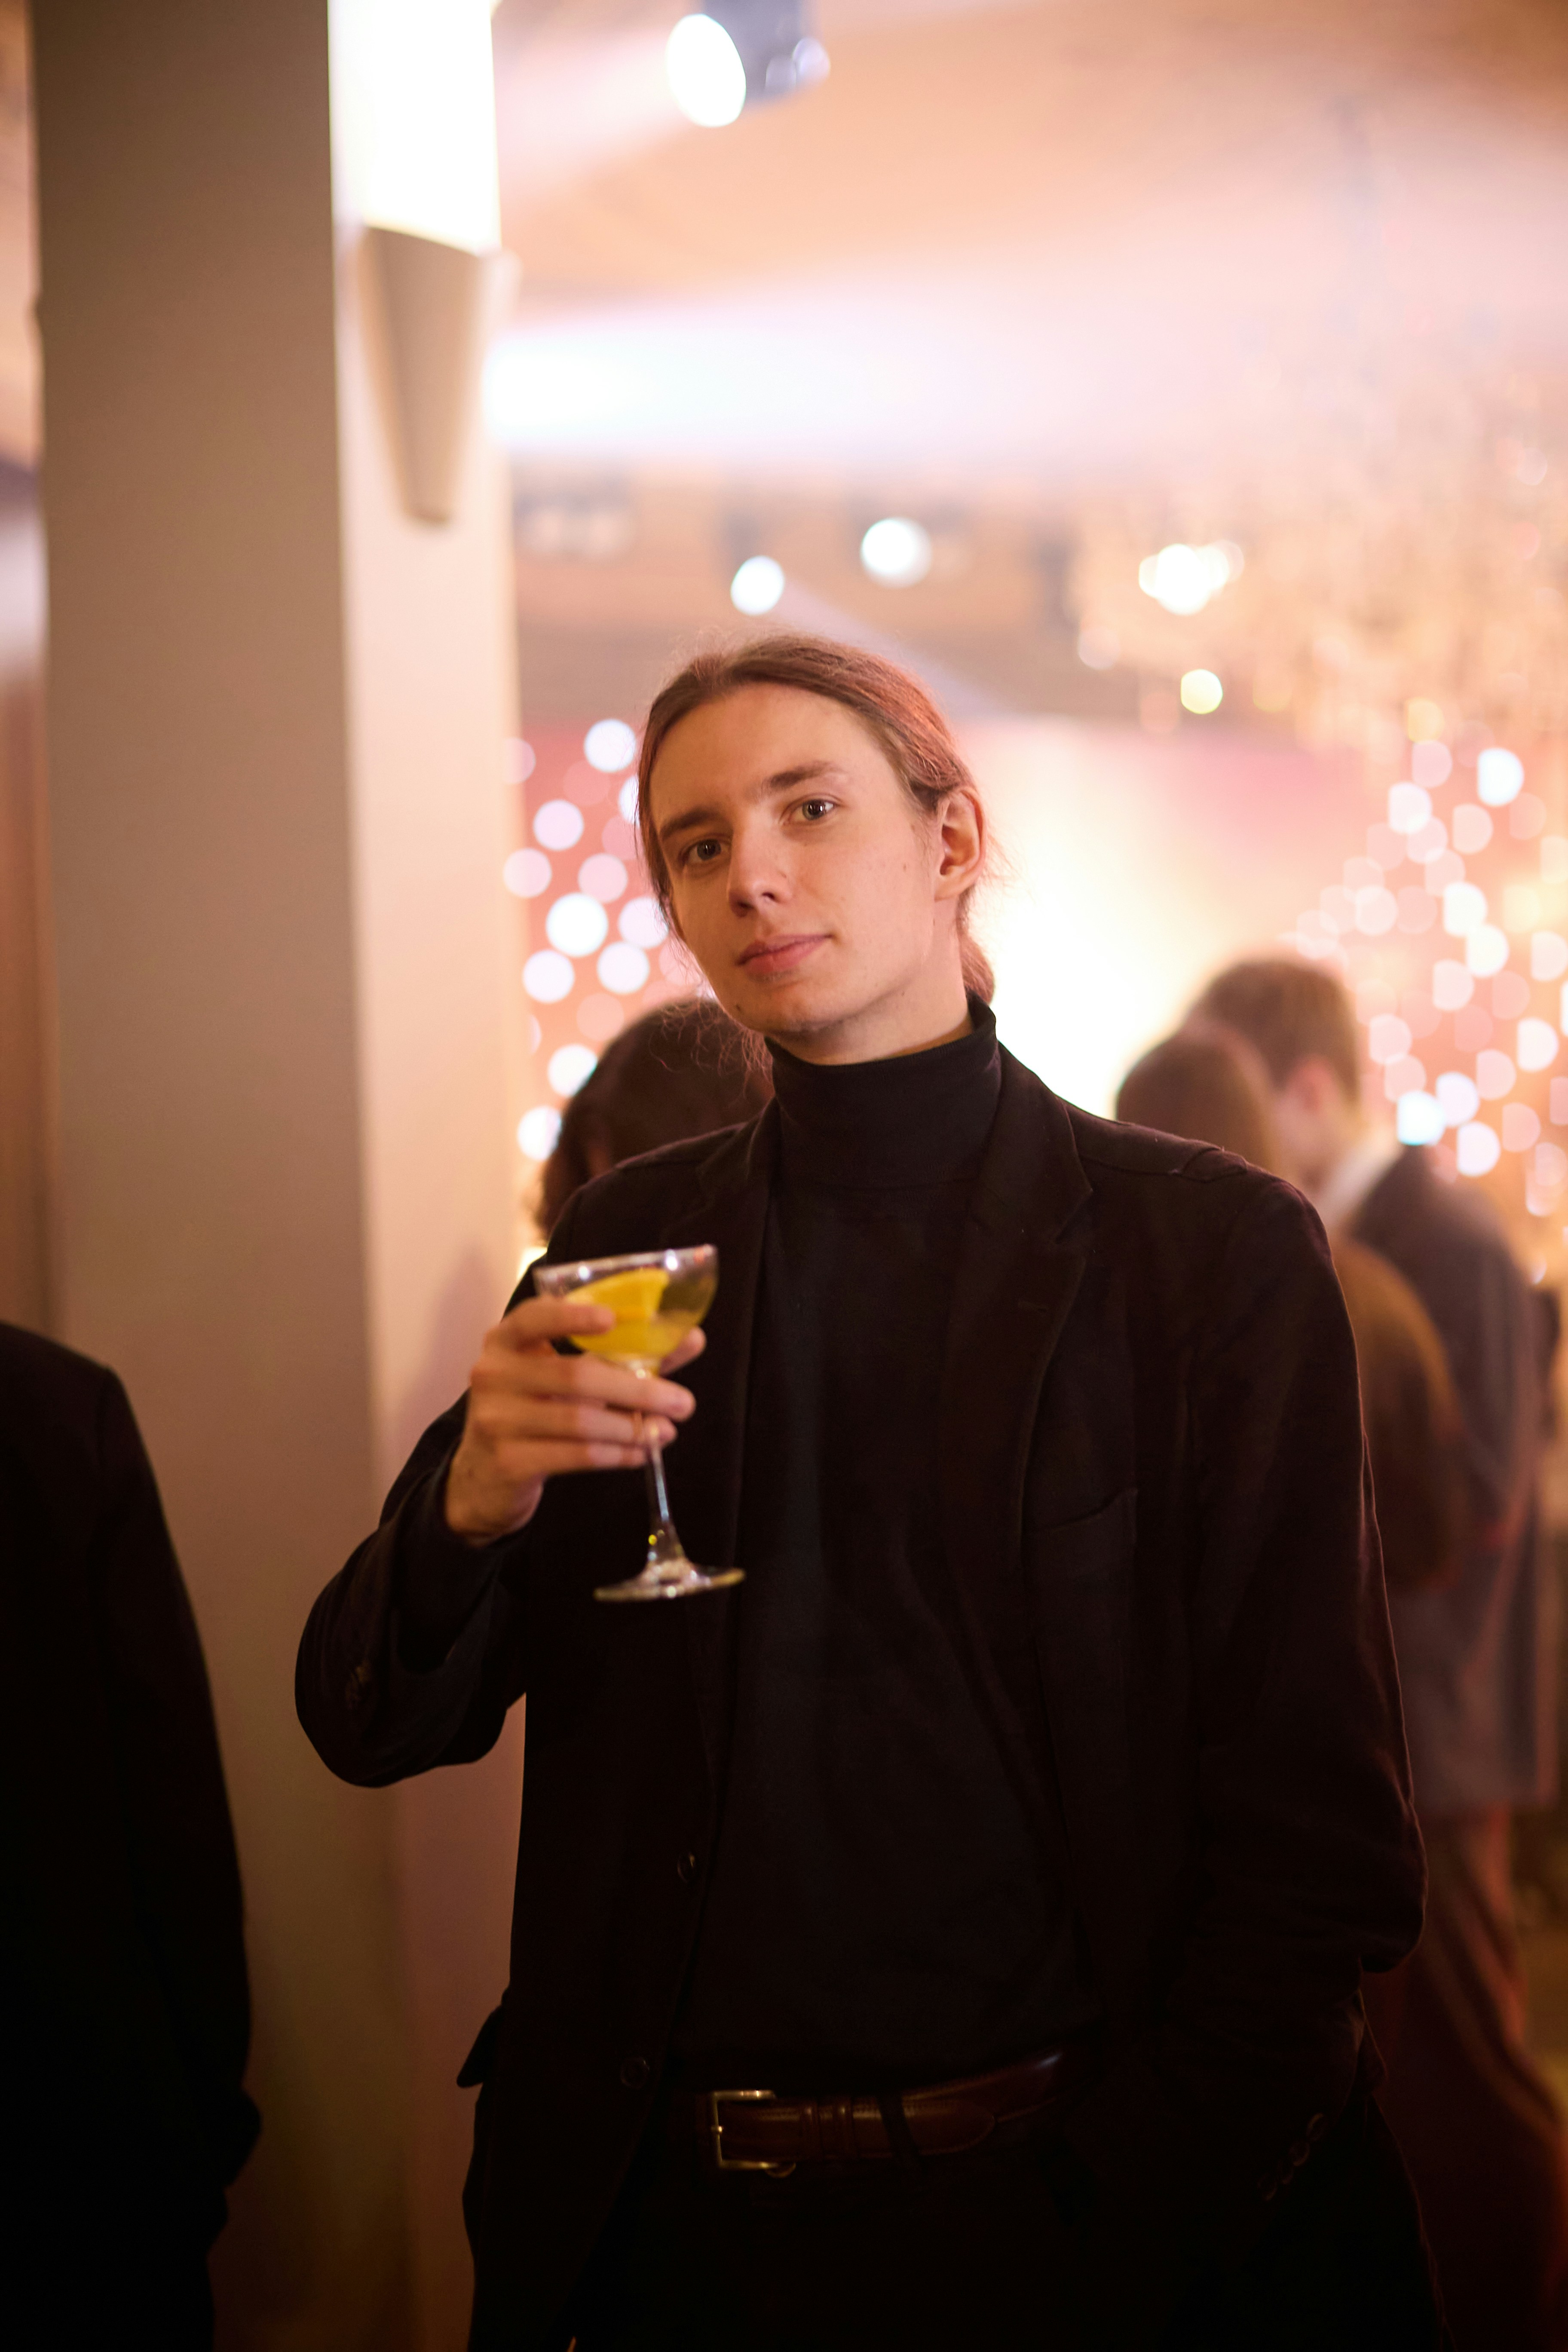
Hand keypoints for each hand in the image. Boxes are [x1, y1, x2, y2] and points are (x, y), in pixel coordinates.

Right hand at [444, 1294, 703, 1544]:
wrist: (484, 1475)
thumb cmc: (535, 1411)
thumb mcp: (562, 1375)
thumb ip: (621, 1355)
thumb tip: (691, 1339)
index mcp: (506, 1341)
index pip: (534, 1318)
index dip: (572, 1317)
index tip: (612, 1319)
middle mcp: (493, 1374)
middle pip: (575, 1376)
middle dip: (637, 1389)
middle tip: (683, 1402)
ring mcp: (497, 1419)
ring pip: (579, 1420)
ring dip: (632, 1427)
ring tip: (666, 1431)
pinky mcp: (508, 1462)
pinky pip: (575, 1455)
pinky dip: (616, 1455)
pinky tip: (641, 1453)